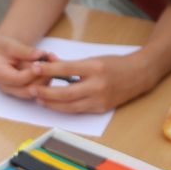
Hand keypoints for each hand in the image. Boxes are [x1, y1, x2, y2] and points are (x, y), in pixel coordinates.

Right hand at [0, 33, 51, 97]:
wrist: (4, 53)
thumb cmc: (5, 48)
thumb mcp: (11, 45)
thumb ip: (24, 51)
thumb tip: (39, 55)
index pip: (17, 80)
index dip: (30, 73)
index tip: (40, 64)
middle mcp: (6, 87)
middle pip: (27, 90)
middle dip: (42, 77)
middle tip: (52, 63)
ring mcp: (16, 91)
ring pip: (37, 91)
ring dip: (47, 77)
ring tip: (53, 60)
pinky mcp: (26, 91)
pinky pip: (40, 89)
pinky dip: (48, 77)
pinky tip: (53, 64)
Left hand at [31, 53, 148, 113]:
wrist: (138, 75)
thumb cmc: (114, 64)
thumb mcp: (93, 59)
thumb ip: (72, 65)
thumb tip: (49, 65)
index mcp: (95, 68)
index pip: (66, 69)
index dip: (48, 70)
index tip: (34, 68)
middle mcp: (97, 85)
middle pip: (65, 92)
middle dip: (46, 92)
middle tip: (31, 89)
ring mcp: (100, 99)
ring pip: (70, 106)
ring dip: (52, 103)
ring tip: (39, 98)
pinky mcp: (101, 108)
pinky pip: (78, 110)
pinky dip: (64, 108)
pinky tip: (54, 104)